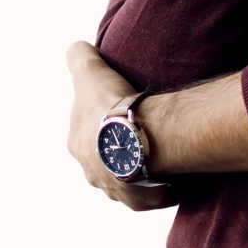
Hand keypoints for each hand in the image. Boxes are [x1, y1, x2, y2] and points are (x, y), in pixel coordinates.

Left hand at [65, 42, 177, 211]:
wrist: (134, 137)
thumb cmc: (109, 105)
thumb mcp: (89, 71)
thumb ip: (78, 57)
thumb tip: (76, 49)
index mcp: (77, 143)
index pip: (86, 131)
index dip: (102, 120)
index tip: (120, 112)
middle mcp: (90, 170)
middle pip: (104, 159)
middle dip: (117, 150)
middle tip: (142, 136)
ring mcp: (113, 187)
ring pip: (125, 180)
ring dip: (138, 172)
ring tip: (159, 161)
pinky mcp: (136, 199)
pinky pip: (148, 198)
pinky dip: (159, 192)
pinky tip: (172, 185)